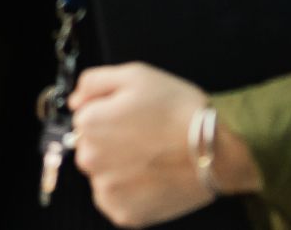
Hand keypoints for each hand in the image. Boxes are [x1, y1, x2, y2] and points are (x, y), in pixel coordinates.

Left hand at [67, 63, 260, 226]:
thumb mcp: (136, 75)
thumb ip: (94, 82)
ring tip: (152, 158)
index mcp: (89, 123)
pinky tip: (152, 178)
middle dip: (112, 141)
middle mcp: (90, 159)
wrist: (216, 154)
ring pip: (104, 174)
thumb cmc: (179, 112)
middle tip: (146, 137)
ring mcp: (107, 190)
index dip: (110, 113)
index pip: (85, 116)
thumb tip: (74, 100)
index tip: (134, 116)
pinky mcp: (125, 214)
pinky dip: (131, 192)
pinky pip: (117, 200)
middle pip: (91, 147)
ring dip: (120, 168)